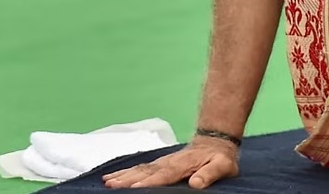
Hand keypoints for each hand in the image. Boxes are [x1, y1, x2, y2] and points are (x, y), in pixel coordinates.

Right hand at [102, 137, 237, 189]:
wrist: (215, 141)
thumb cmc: (219, 157)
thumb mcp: (222, 165)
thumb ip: (210, 174)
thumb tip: (196, 183)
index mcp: (183, 165)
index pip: (164, 175)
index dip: (149, 182)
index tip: (135, 188)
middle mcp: (169, 163)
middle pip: (146, 172)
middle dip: (128, 179)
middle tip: (111, 186)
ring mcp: (162, 162)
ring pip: (140, 169)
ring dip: (123, 176)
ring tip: (107, 182)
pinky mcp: (158, 164)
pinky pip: (139, 168)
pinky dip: (125, 172)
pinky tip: (112, 177)